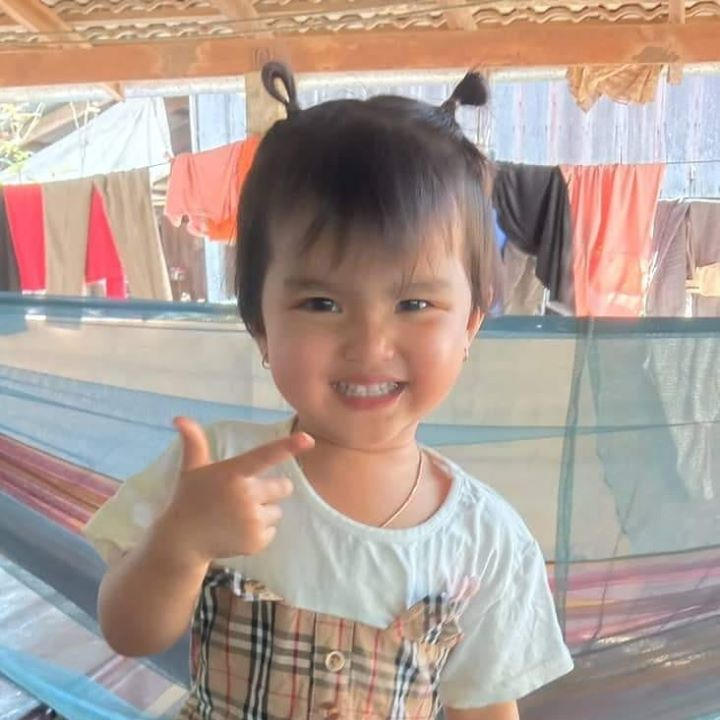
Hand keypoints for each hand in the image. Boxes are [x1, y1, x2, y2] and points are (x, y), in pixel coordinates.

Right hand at [160, 417, 313, 561]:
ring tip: (238, 515)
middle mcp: (245, 496)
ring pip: (278, 510)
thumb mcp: (192, 469)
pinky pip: (273, 530)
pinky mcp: (256, 541)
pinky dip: (260, 530)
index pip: (265, 456)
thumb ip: (194, 442)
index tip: (308, 438)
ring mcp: (251, 521)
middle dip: (272, 489)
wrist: (182, 542)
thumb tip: (178, 418)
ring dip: (265, 511)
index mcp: (233, 473)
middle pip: (283, 486)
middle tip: (246, 495)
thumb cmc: (190, 499)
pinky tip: (238, 531)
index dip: (288, 446)